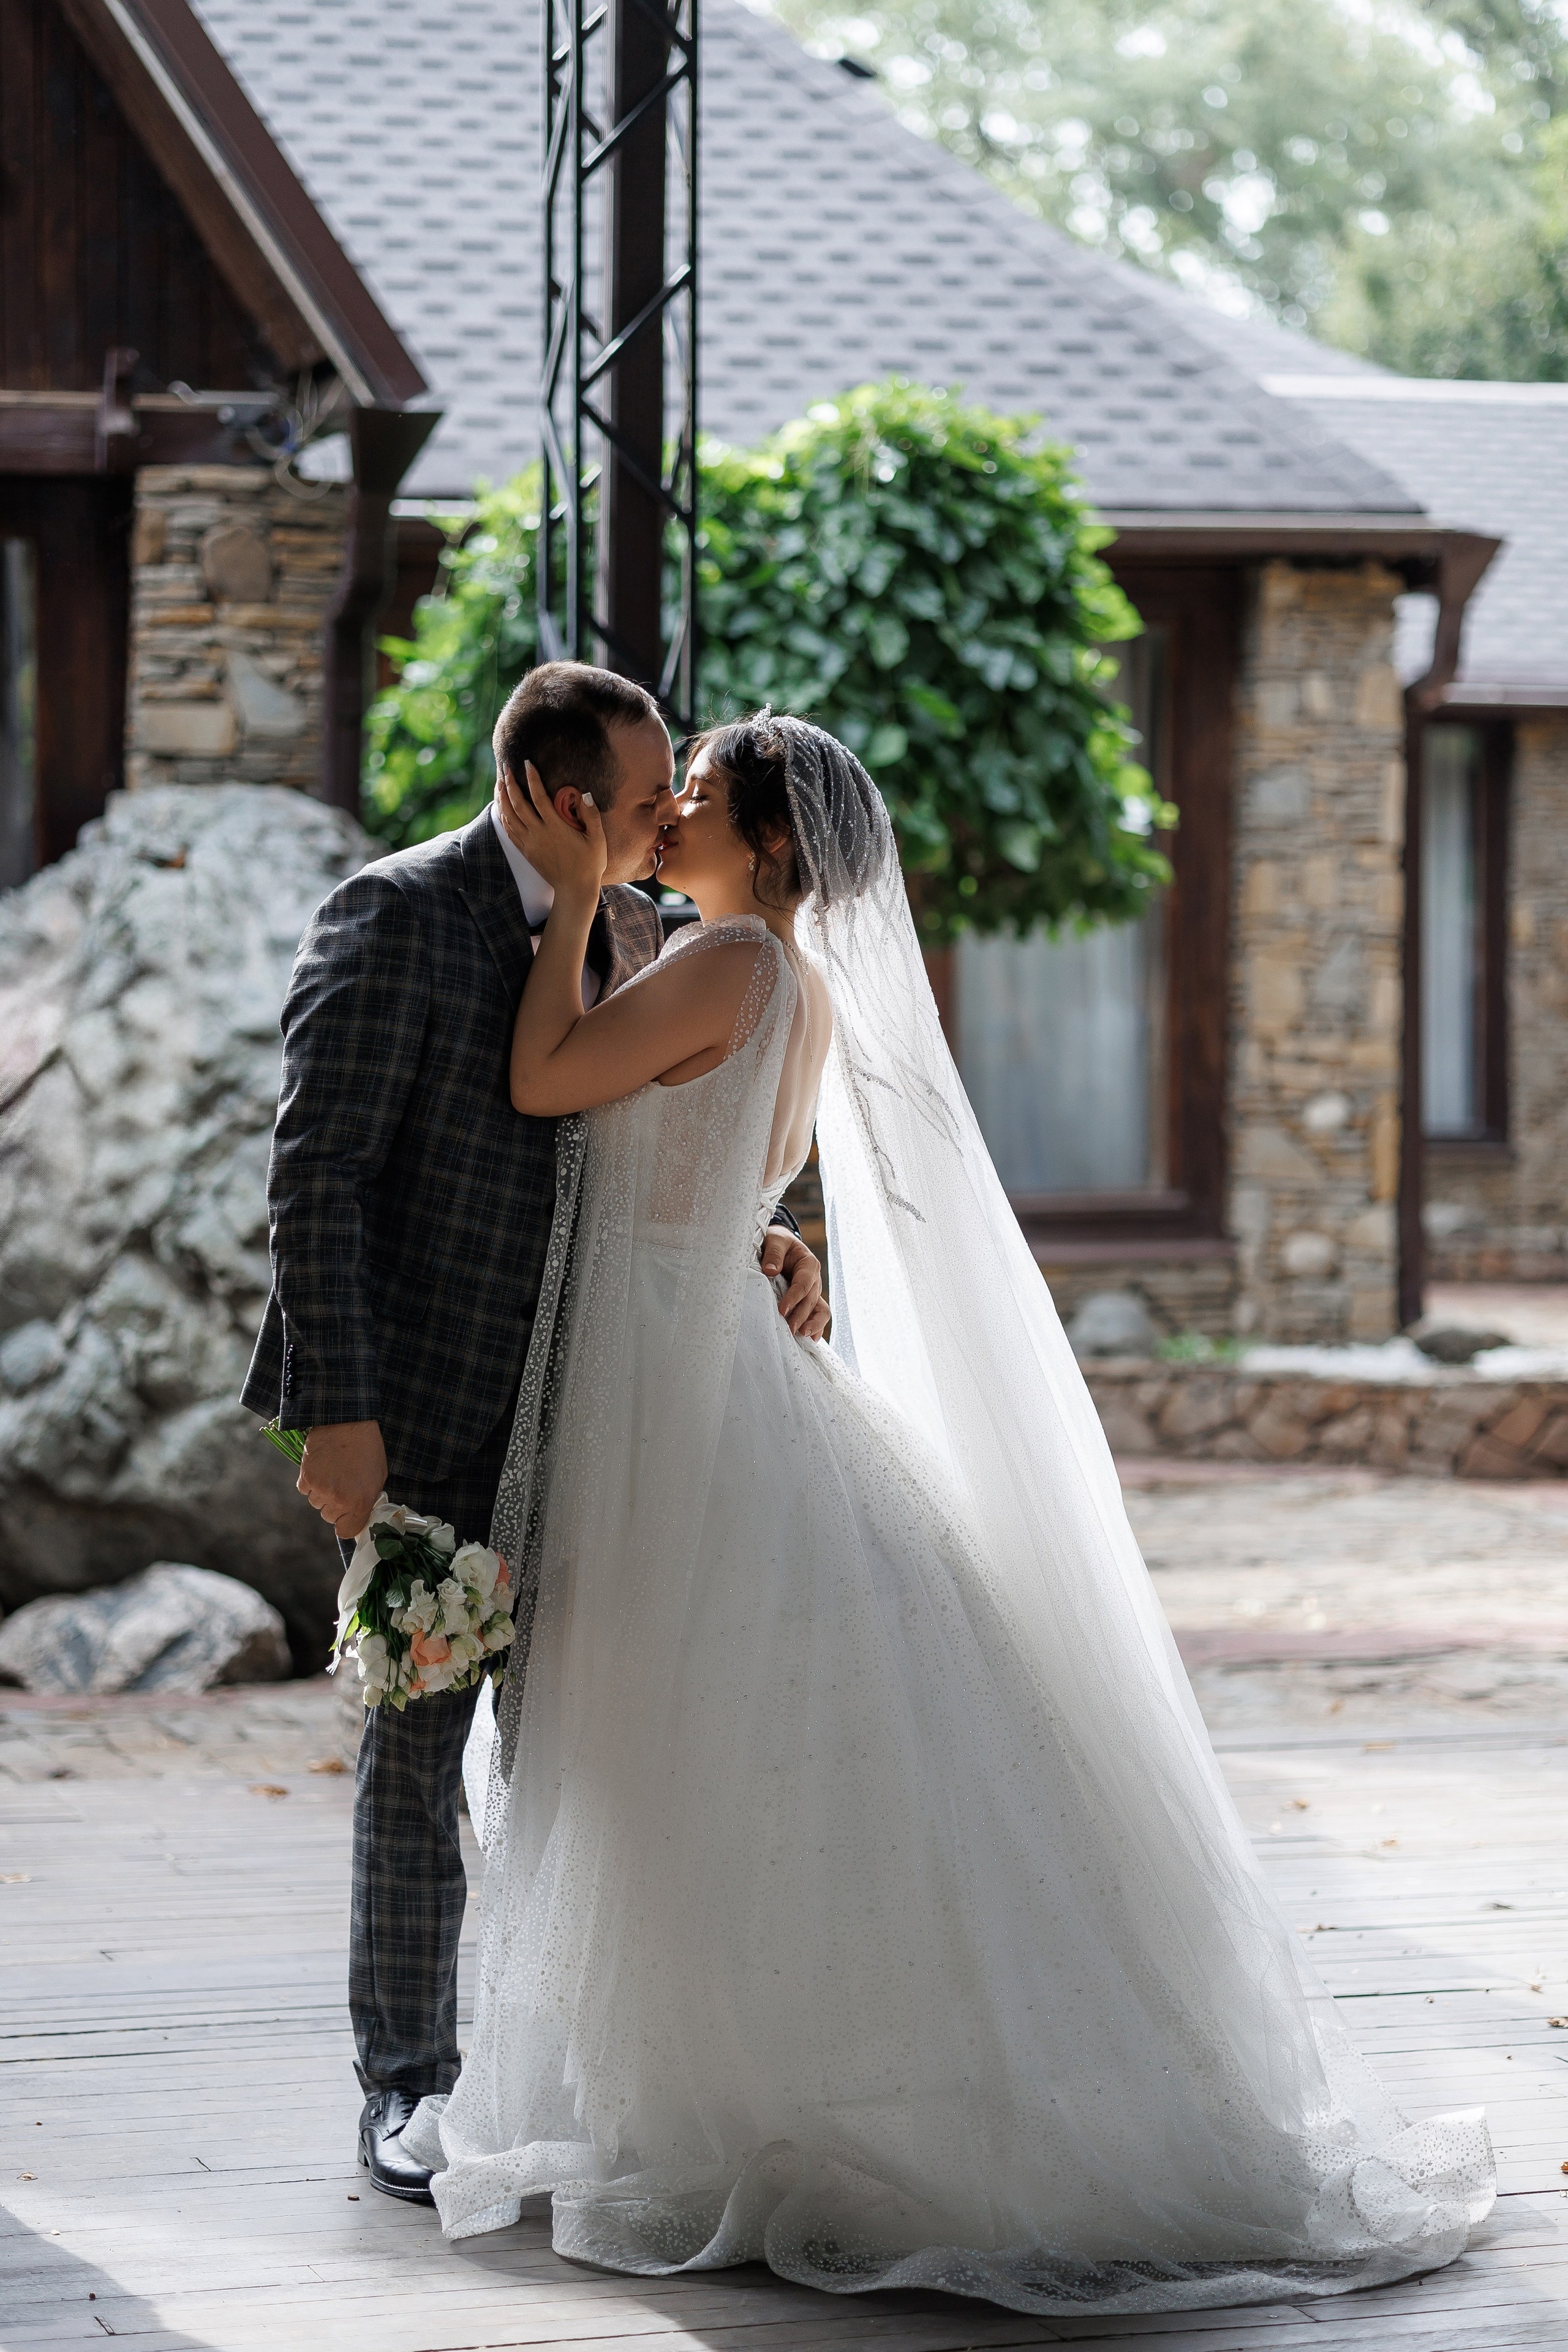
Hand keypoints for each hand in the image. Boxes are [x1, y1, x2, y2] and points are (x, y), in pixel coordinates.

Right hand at [298, 1420, 386, 1541]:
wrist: (348, 1422)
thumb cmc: (367, 1448)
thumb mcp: (378, 1477)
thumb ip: (367, 1501)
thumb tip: (358, 1516)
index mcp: (359, 1502)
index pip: (346, 1531)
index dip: (346, 1524)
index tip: (348, 1516)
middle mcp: (338, 1500)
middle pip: (329, 1517)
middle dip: (335, 1505)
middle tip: (343, 1484)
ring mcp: (320, 1489)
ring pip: (316, 1503)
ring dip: (322, 1493)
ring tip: (333, 1472)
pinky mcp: (306, 1477)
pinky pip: (305, 1490)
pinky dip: (311, 1482)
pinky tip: (322, 1467)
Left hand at [495, 761, 606, 901]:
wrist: (574, 890)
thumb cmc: (590, 864)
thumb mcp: (597, 840)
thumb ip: (591, 816)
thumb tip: (584, 794)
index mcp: (556, 828)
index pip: (540, 797)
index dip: (532, 778)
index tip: (527, 763)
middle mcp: (539, 834)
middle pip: (519, 804)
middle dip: (511, 784)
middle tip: (506, 767)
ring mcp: (530, 844)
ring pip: (510, 817)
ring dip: (503, 798)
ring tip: (499, 783)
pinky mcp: (526, 852)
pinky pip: (510, 831)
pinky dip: (503, 817)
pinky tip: (501, 807)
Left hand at [760, 1231, 829, 1340]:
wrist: (781, 1245)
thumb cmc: (778, 1242)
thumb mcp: (775, 1240)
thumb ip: (773, 1253)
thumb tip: (770, 1270)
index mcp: (808, 1264)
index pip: (803, 1283)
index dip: (794, 1297)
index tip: (782, 1309)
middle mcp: (814, 1280)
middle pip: (811, 1300)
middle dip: (801, 1316)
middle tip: (789, 1329)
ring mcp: (814, 1292)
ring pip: (821, 1310)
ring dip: (813, 1324)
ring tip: (803, 1336)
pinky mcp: (809, 1301)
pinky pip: (818, 1315)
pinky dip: (817, 1327)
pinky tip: (811, 1339)